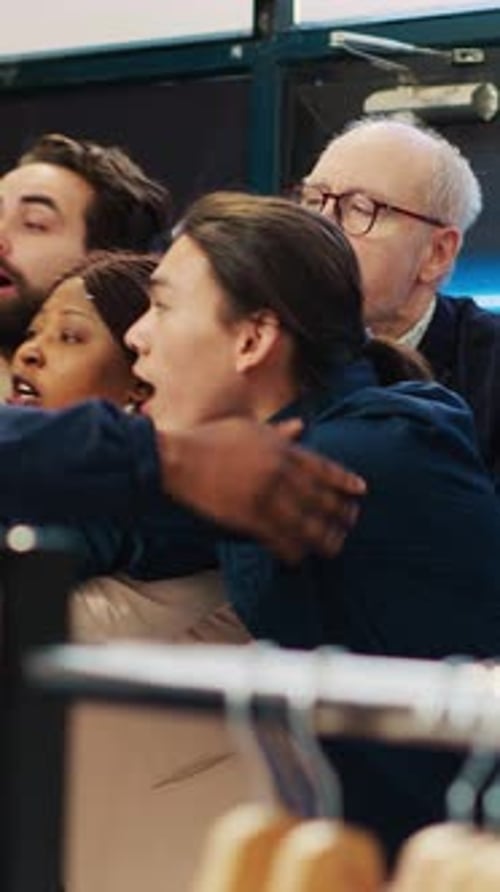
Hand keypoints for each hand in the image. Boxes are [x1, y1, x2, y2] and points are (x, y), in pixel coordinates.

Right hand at [155, 417, 365, 562]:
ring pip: (304, 521)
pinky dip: (291, 549)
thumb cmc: (210, 438)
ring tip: (335, 546)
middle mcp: (279, 471)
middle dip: (340, 511)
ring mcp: (265, 494)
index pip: (323, 467)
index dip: (344, 481)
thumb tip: (302, 425)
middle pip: (320, 496)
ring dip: (323, 536)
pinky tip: (300, 558)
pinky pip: (277, 537)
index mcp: (281, 448)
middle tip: (352, 522)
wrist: (179, 457)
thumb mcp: (249, 427)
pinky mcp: (248, 516)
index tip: (360, 491)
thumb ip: (279, 431)